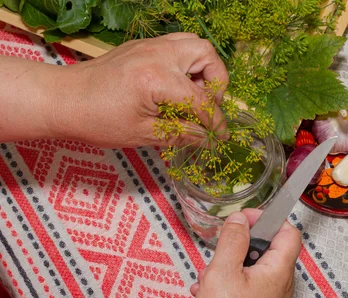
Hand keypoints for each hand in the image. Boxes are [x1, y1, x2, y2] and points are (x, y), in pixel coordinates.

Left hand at [48, 33, 229, 147]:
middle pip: (206, 55)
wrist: (62, 99)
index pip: (200, 100)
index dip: (215, 122)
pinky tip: (176, 86)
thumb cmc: (96, 120)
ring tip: (194, 94)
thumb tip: (207, 139)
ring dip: (202, 68)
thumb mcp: (142, 134)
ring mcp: (149, 45)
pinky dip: (186, 63)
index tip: (220, 136)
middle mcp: (157, 54)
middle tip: (206, 106)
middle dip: (215, 82)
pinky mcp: (143, 45)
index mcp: (157, 79)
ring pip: (194, 43)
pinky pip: (176, 45)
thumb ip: (181, 133)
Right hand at [177, 210, 300, 297]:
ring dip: (229, 266)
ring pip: (252, 268)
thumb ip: (233, 240)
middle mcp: (280, 286)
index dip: (268, 218)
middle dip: (241, 245)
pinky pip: (246, 287)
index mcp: (279, 272)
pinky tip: (208, 293)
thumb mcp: (222, 271)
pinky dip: (227, 284)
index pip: (288, 232)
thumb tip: (240, 220)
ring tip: (209, 277)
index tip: (245, 217)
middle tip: (221, 248)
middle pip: (268, 249)